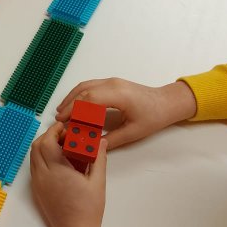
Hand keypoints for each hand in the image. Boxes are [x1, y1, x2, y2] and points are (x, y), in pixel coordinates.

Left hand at [30, 123, 106, 226]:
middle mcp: (43, 175)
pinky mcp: (37, 190)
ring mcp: (38, 183)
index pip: (47, 142)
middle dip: (49, 136)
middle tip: (65, 135)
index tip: (65, 127)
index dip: (55, 130)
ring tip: (63, 147)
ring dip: (44, 146)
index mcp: (57, 171)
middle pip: (36, 146)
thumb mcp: (97, 182)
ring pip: (33, 156)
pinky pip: (35, 167)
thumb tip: (100, 141)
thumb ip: (98, 158)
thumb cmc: (87, 209)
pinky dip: (42, 158)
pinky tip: (58, 161)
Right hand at [56, 78, 196, 149]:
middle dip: (69, 105)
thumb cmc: (154, 116)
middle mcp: (113, 84)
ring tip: (61, 111)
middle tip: (58, 120)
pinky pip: (90, 85)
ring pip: (85, 86)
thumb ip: (112, 140)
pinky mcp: (112, 82)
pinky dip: (79, 94)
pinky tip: (73, 103)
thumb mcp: (133, 132)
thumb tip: (93, 145)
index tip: (63, 121)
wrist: (167, 102)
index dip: (73, 110)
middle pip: (84, 92)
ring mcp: (112, 81)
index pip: (89, 100)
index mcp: (119, 95)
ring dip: (71, 98)